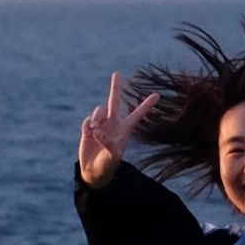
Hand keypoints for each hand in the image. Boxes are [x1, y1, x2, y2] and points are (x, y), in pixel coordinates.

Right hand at [78, 71, 157, 186]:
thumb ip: (108, 142)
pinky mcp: (89, 127)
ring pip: (99, 110)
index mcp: (125, 129)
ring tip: (95, 130)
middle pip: (115, 102)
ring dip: (97, 118)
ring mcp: (101, 124)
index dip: (146, 105)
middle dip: (116, 88)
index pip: (138, 115)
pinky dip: (87, 127)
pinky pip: (87, 120)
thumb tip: (97, 129)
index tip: (157, 95)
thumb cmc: (108, 165)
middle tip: (117, 73)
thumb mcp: (112, 156)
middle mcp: (114, 124)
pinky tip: (88, 135)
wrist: (94, 170)